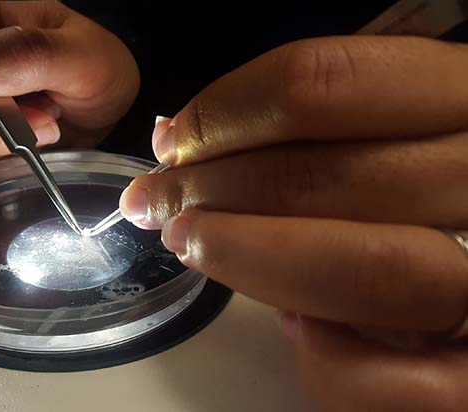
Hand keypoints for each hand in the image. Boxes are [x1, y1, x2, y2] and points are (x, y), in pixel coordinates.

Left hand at [120, 36, 467, 410]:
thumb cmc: (432, 187)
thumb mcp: (397, 126)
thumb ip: (318, 131)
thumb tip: (192, 149)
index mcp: (462, 96)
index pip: (325, 86)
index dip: (223, 115)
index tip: (171, 143)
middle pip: (321, 178)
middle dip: (207, 192)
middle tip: (154, 203)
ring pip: (364, 270)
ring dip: (247, 261)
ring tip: (192, 247)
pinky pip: (388, 377)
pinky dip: (325, 357)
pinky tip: (300, 327)